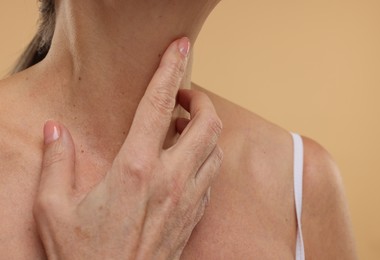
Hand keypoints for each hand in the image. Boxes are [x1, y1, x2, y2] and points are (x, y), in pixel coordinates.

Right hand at [33, 37, 222, 259]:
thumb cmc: (84, 256)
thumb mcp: (53, 210)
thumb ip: (56, 163)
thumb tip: (55, 131)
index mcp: (135, 170)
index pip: (158, 105)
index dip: (169, 70)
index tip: (178, 48)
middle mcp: (170, 180)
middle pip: (208, 125)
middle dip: (201, 102)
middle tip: (182, 99)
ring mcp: (188, 200)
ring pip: (216, 150)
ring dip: (206, 131)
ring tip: (183, 128)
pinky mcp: (194, 217)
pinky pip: (211, 178)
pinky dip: (205, 159)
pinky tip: (185, 162)